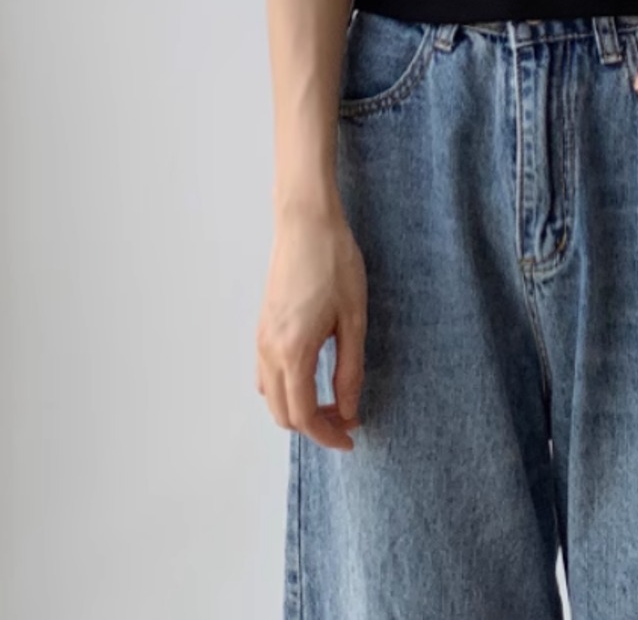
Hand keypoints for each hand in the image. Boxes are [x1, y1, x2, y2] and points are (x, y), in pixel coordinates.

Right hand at [256, 196, 367, 449]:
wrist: (306, 223)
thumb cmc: (335, 264)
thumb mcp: (354, 319)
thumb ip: (350, 369)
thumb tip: (347, 410)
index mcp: (292, 352)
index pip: (302, 415)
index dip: (327, 435)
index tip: (351, 437)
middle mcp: (268, 350)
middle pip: (281, 413)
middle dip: (313, 426)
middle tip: (347, 420)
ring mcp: (260, 338)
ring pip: (270, 396)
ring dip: (297, 408)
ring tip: (333, 400)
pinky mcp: (262, 326)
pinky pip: (265, 374)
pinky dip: (285, 389)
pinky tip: (312, 376)